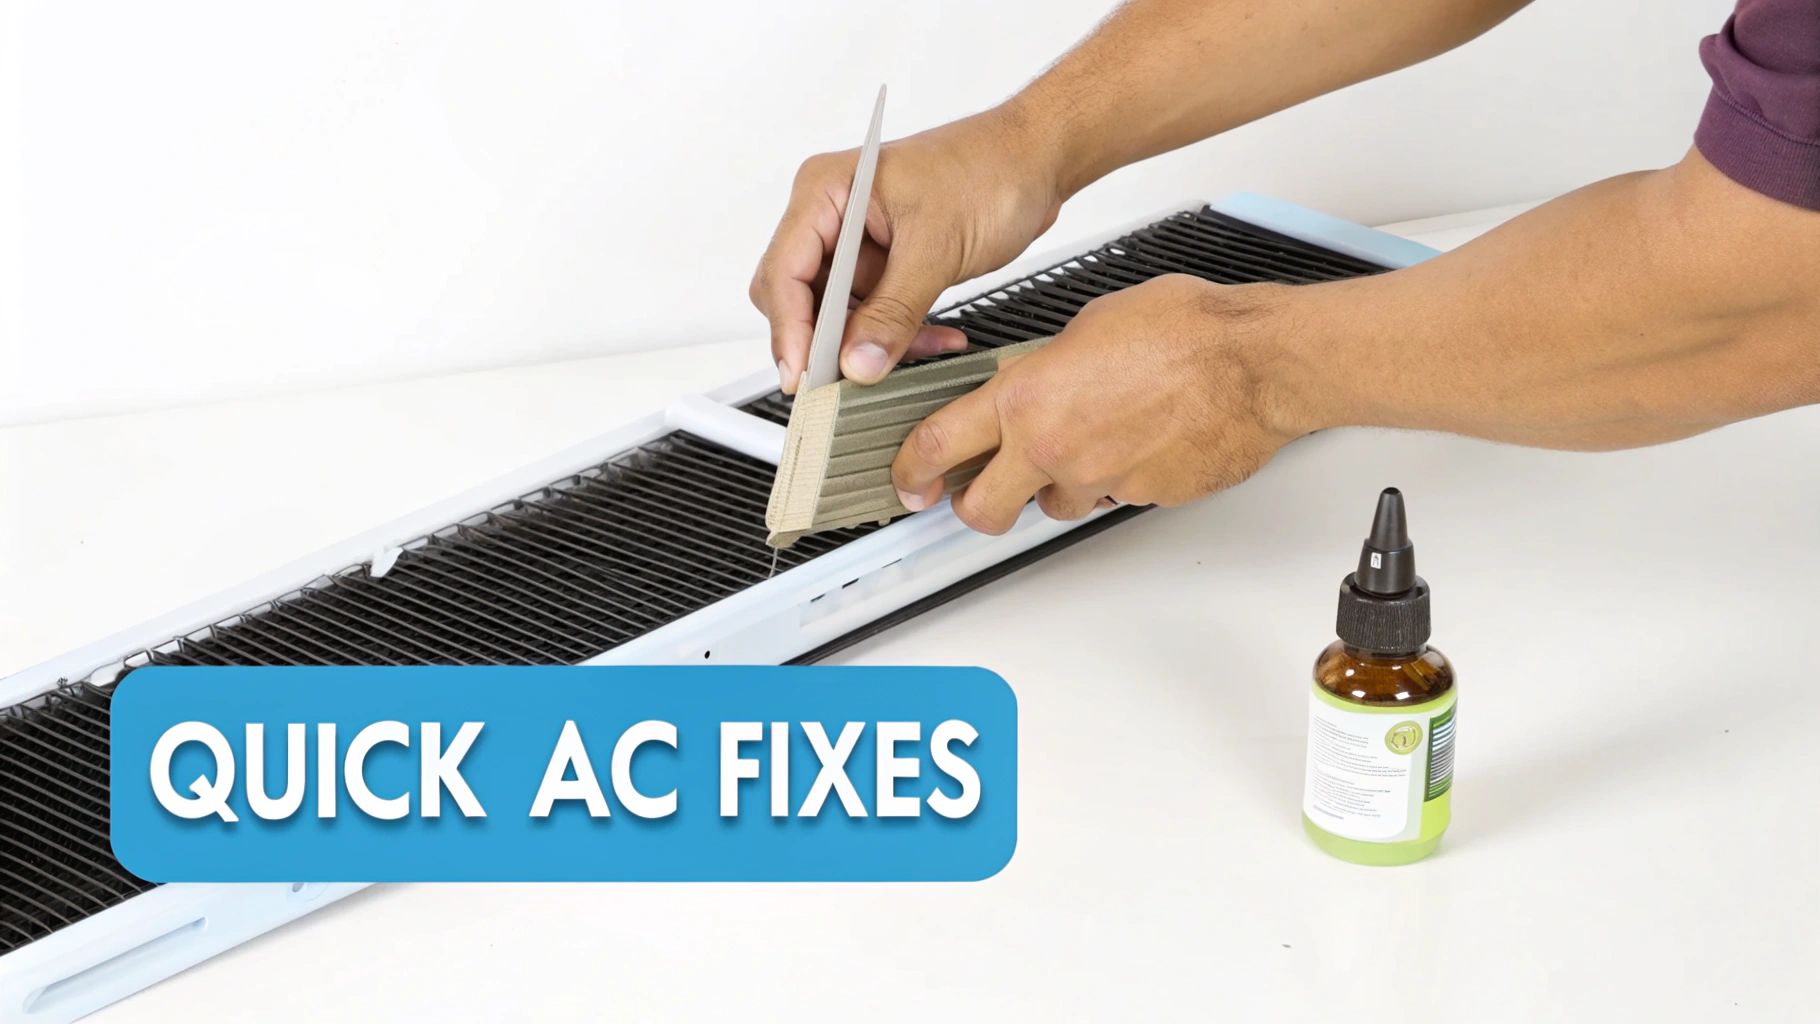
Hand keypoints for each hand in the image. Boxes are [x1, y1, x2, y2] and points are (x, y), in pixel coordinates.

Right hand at [750, 105, 1063, 391]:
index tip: (805, 375)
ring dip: (871, 342)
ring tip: (915, 350)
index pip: (784, 271)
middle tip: (848, 380)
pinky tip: (934, 339)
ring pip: (838, 314)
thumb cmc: (992, 168)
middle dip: (827, 341)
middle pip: (798, 297)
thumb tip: (857, 362)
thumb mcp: (938, 247)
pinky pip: (874, 314)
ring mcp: (858, 241)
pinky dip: (899, 333)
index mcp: (827, 191)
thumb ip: (893, 310)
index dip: (791, 330)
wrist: (1037, 160)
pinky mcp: (886, 262)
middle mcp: (832, 214)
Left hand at [889, 275, 1309, 532]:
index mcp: (1027, 398)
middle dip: (974, 505)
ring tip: (1090, 442)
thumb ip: (1046, 365)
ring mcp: (1099, 480)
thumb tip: (1036, 378)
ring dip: (1058, 485)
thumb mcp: (1090, 324)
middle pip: (982, 509)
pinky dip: (1117, 479)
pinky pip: (1113, 497)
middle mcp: (1054, 449)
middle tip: (979, 492)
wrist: (1254, 362)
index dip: (911, 469)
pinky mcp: (1143, 498)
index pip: (938, 444)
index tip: (907, 478)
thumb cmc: (1186, 330)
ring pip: (1054, 505)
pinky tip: (1139, 442)